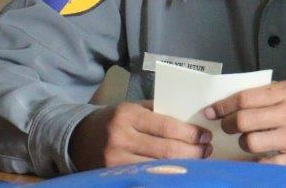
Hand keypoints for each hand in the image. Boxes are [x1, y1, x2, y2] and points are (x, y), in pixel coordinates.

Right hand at [70, 101, 211, 169]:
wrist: (77, 138)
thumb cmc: (112, 120)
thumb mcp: (131, 108)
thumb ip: (156, 111)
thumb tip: (189, 118)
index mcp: (128, 114)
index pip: (167, 126)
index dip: (190, 133)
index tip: (205, 135)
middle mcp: (121, 137)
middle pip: (166, 149)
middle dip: (193, 151)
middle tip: (207, 150)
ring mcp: (116, 160)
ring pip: (159, 167)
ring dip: (184, 165)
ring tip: (199, 160)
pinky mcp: (114, 175)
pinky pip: (147, 176)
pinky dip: (166, 175)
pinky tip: (179, 171)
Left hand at [204, 80, 285, 167]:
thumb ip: (266, 94)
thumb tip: (230, 102)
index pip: (245, 98)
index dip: (224, 106)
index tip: (212, 111)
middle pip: (245, 120)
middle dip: (229, 125)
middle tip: (227, 127)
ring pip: (252, 142)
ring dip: (243, 143)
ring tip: (248, 141)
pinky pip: (265, 164)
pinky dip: (254, 162)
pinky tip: (253, 158)